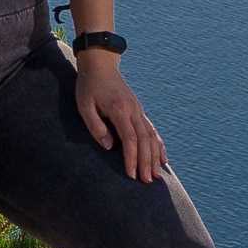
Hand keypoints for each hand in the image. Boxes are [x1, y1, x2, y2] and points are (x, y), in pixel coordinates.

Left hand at [75, 50, 166, 181]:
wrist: (100, 66)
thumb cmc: (88, 87)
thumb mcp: (85, 106)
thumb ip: (96, 127)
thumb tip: (110, 147)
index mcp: (119, 109)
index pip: (130, 138)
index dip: (132, 158)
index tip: (131, 175)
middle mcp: (133, 110)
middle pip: (144, 140)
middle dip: (146, 162)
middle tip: (147, 181)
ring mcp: (138, 110)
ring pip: (151, 136)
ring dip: (155, 157)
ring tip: (156, 175)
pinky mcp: (139, 111)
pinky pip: (152, 130)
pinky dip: (159, 145)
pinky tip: (162, 159)